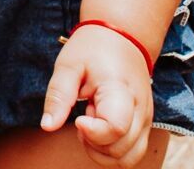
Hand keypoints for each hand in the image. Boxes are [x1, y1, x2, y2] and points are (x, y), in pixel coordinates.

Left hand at [40, 23, 154, 166]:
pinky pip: (132, 153)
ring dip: (104, 151)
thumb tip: (47, 126)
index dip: (92, 132)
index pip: (114, 128)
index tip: (78, 118)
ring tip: (91, 123)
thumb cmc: (92, 49)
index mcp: (120, 91)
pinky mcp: (145, 125)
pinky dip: (113, 150)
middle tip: (81, 116)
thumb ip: (58, 96)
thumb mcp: (68, 65)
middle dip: (94, 143)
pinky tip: (100, 127)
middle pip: (121, 150)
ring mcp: (146, 119)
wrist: (122, 35)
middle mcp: (140, 110)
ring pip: (129, 158)